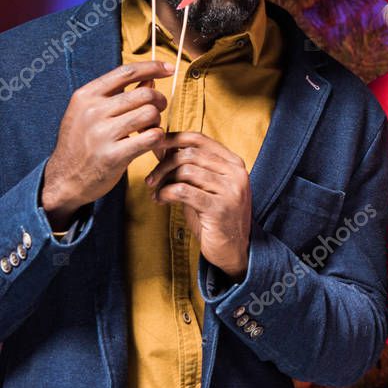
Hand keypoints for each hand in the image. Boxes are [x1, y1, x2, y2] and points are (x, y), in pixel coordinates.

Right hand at [42, 61, 171, 228]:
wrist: (64, 179)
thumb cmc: (82, 143)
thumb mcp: (90, 112)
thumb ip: (119, 94)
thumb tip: (150, 78)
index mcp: (86, 95)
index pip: (126, 72)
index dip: (152, 67)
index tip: (170, 68)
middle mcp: (92, 111)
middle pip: (145, 93)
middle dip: (158, 101)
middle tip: (156, 112)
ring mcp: (102, 133)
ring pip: (150, 113)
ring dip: (157, 121)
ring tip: (149, 129)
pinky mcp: (113, 155)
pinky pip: (152, 137)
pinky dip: (158, 138)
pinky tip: (150, 143)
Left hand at [147, 132, 251, 280]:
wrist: (234, 249)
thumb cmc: (215, 216)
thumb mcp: (203, 187)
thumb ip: (187, 167)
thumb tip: (160, 146)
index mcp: (233, 163)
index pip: (199, 139)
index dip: (172, 138)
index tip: (154, 147)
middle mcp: (236, 172)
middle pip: (189, 153)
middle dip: (163, 165)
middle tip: (151, 180)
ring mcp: (230, 190)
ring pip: (186, 170)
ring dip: (163, 181)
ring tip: (156, 193)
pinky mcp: (220, 208)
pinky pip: (184, 191)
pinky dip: (166, 193)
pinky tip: (161, 200)